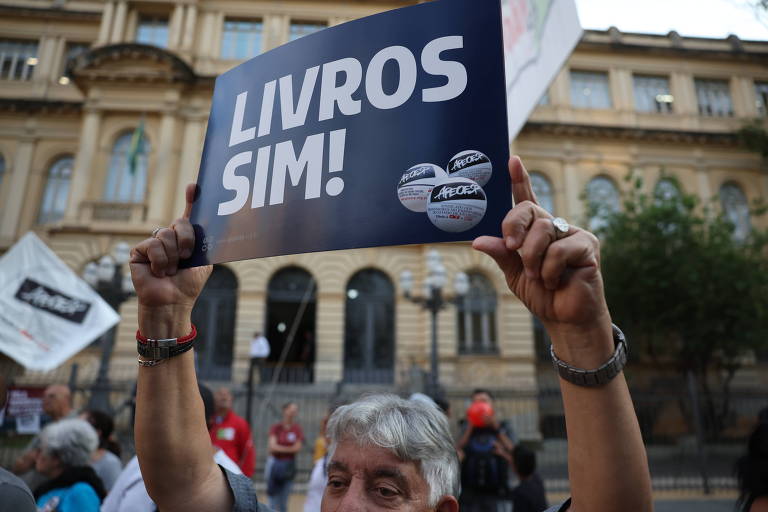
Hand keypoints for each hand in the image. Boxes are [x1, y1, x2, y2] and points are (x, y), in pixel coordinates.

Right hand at [130, 184, 211, 317]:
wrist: (171, 302)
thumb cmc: (187, 284)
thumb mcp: (203, 261)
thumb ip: (205, 243)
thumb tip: (220, 225)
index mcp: (186, 238)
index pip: (188, 214)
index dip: (192, 199)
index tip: (195, 186)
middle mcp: (169, 236)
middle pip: (180, 222)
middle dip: (187, 240)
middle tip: (186, 257)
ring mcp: (154, 242)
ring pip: (166, 234)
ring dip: (173, 257)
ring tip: (171, 271)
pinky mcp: (139, 250)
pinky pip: (154, 245)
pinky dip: (161, 261)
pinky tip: (158, 272)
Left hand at [473, 157, 610, 348]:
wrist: (565, 319)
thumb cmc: (541, 294)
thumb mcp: (513, 273)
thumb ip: (501, 253)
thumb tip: (478, 240)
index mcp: (535, 230)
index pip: (526, 199)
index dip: (519, 179)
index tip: (511, 160)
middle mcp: (554, 226)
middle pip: (529, 209)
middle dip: (514, 227)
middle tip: (513, 248)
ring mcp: (572, 233)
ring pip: (542, 229)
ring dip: (532, 257)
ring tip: (536, 276)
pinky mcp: (587, 245)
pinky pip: (559, 249)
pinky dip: (550, 269)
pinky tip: (556, 281)